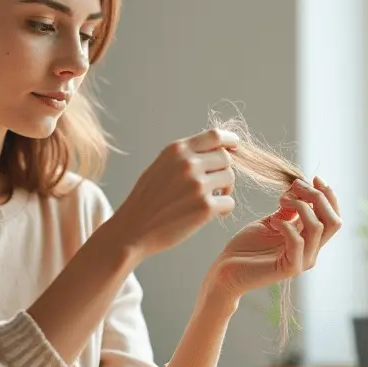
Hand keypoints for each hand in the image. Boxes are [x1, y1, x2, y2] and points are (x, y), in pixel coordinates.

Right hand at [112, 128, 239, 257]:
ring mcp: (198, 185)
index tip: (235, 146)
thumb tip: (217, 150)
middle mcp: (188, 164)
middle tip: (215, 185)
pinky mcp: (205, 207)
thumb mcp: (161, 166)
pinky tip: (209, 214)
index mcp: (177, 150)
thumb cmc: (147, 200)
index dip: (230, 140)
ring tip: (210, 199)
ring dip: (225, 189)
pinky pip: (229, 202)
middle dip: (223, 171)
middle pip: (226, 158)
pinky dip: (223, 209)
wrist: (132, 230)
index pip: (215, 136)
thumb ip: (185, 156)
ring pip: (230, 178)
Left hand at [205, 176, 341, 301]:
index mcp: (309, 240)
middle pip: (333, 221)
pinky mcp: (288, 268)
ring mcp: (302, 261)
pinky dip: (286, 225)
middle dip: (318, 197)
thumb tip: (300, 185)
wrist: (226, 272)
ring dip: (300, 206)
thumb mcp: (271, 221)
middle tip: (296, 187)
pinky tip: (272, 221)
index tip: (315, 178)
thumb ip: (288, 209)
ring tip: (281, 201)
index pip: (334, 217)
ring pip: (317, 227)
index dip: (329, 195)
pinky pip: (297, 242)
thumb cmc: (246, 247)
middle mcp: (311, 251)